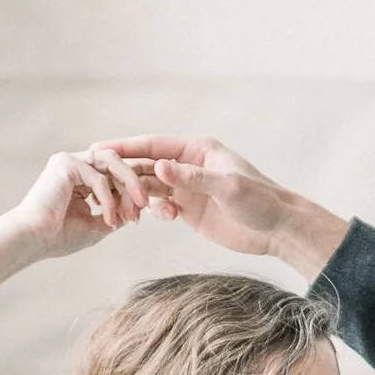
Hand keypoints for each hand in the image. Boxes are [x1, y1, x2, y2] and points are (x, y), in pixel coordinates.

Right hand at [8, 148, 150, 260]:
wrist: (31, 240)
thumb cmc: (57, 237)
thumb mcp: (95, 226)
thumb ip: (114, 215)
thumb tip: (134, 212)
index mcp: (80, 176)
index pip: (113, 173)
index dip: (131, 189)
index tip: (140, 214)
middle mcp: (75, 163)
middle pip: (116, 163)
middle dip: (133, 184)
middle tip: (143, 207)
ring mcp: (70, 160)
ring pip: (111, 162)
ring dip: (128, 184)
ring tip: (136, 207)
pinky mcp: (65, 163)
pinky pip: (98, 178)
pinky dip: (108, 201)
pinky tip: (109, 220)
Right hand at [98, 134, 349, 280]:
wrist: (277, 230)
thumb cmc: (260, 201)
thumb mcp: (227, 188)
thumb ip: (192, 179)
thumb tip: (159, 168)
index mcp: (198, 149)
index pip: (153, 145)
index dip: (125, 147)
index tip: (98, 148)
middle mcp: (189, 165)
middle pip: (146, 164)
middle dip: (123, 171)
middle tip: (96, 178)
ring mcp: (188, 187)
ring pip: (150, 186)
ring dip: (136, 195)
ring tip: (126, 205)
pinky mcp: (189, 209)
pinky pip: (160, 205)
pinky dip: (153, 210)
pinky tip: (157, 218)